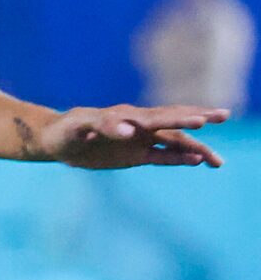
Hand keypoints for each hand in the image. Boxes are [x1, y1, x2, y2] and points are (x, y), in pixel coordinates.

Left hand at [33, 104, 228, 168]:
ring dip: (195, 149)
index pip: (156, 117)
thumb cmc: (64, 131)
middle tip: (222, 116)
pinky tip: (198, 163)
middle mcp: (137, 125)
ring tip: (217, 161)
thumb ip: (100, 126)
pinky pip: (163, 157)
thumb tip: (128, 130)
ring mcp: (140, 140)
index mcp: (126, 116)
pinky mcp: (136, 155)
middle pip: (173, 122)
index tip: (198, 122)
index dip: (177, 118)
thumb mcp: (76, 128)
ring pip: (173, 142)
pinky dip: (179, 159)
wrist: (56, 142)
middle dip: (198, 118)